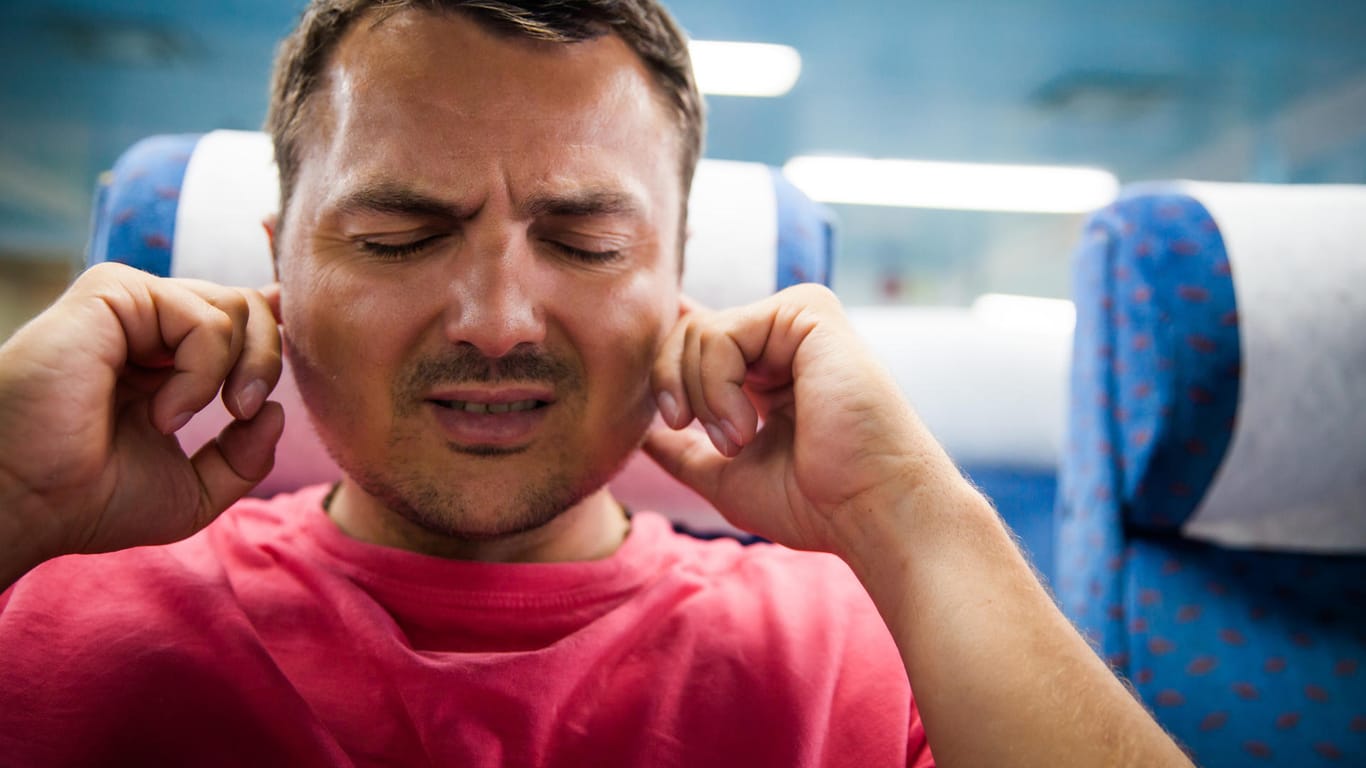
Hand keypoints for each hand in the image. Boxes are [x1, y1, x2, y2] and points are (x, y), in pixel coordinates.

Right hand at [0, 263, 283, 581]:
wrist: (26, 502)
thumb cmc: (91, 500)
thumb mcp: (194, 490)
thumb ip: (245, 457)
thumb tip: (275, 410)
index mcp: (162, 359)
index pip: (235, 316)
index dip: (273, 320)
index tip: (289, 328)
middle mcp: (147, 327)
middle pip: (249, 307)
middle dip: (268, 360)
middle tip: (245, 413)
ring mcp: (129, 306)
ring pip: (236, 305)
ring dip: (236, 369)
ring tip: (184, 420)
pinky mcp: (112, 293)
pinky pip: (204, 317)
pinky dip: (201, 371)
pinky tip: (162, 411)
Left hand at [645, 284, 960, 555]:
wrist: (872, 513)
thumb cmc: (814, 505)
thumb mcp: (728, 478)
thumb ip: (684, 453)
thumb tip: (641, 436)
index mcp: (769, 369)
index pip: (702, 336)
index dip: (666, 350)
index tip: (658, 394)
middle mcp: (784, 337)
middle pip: (685, 334)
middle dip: (675, 391)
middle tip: (713, 443)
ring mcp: (797, 320)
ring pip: (696, 333)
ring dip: (702, 400)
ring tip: (741, 441)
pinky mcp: (808, 313)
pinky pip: (719, 333)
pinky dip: (717, 387)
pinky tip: (749, 426)